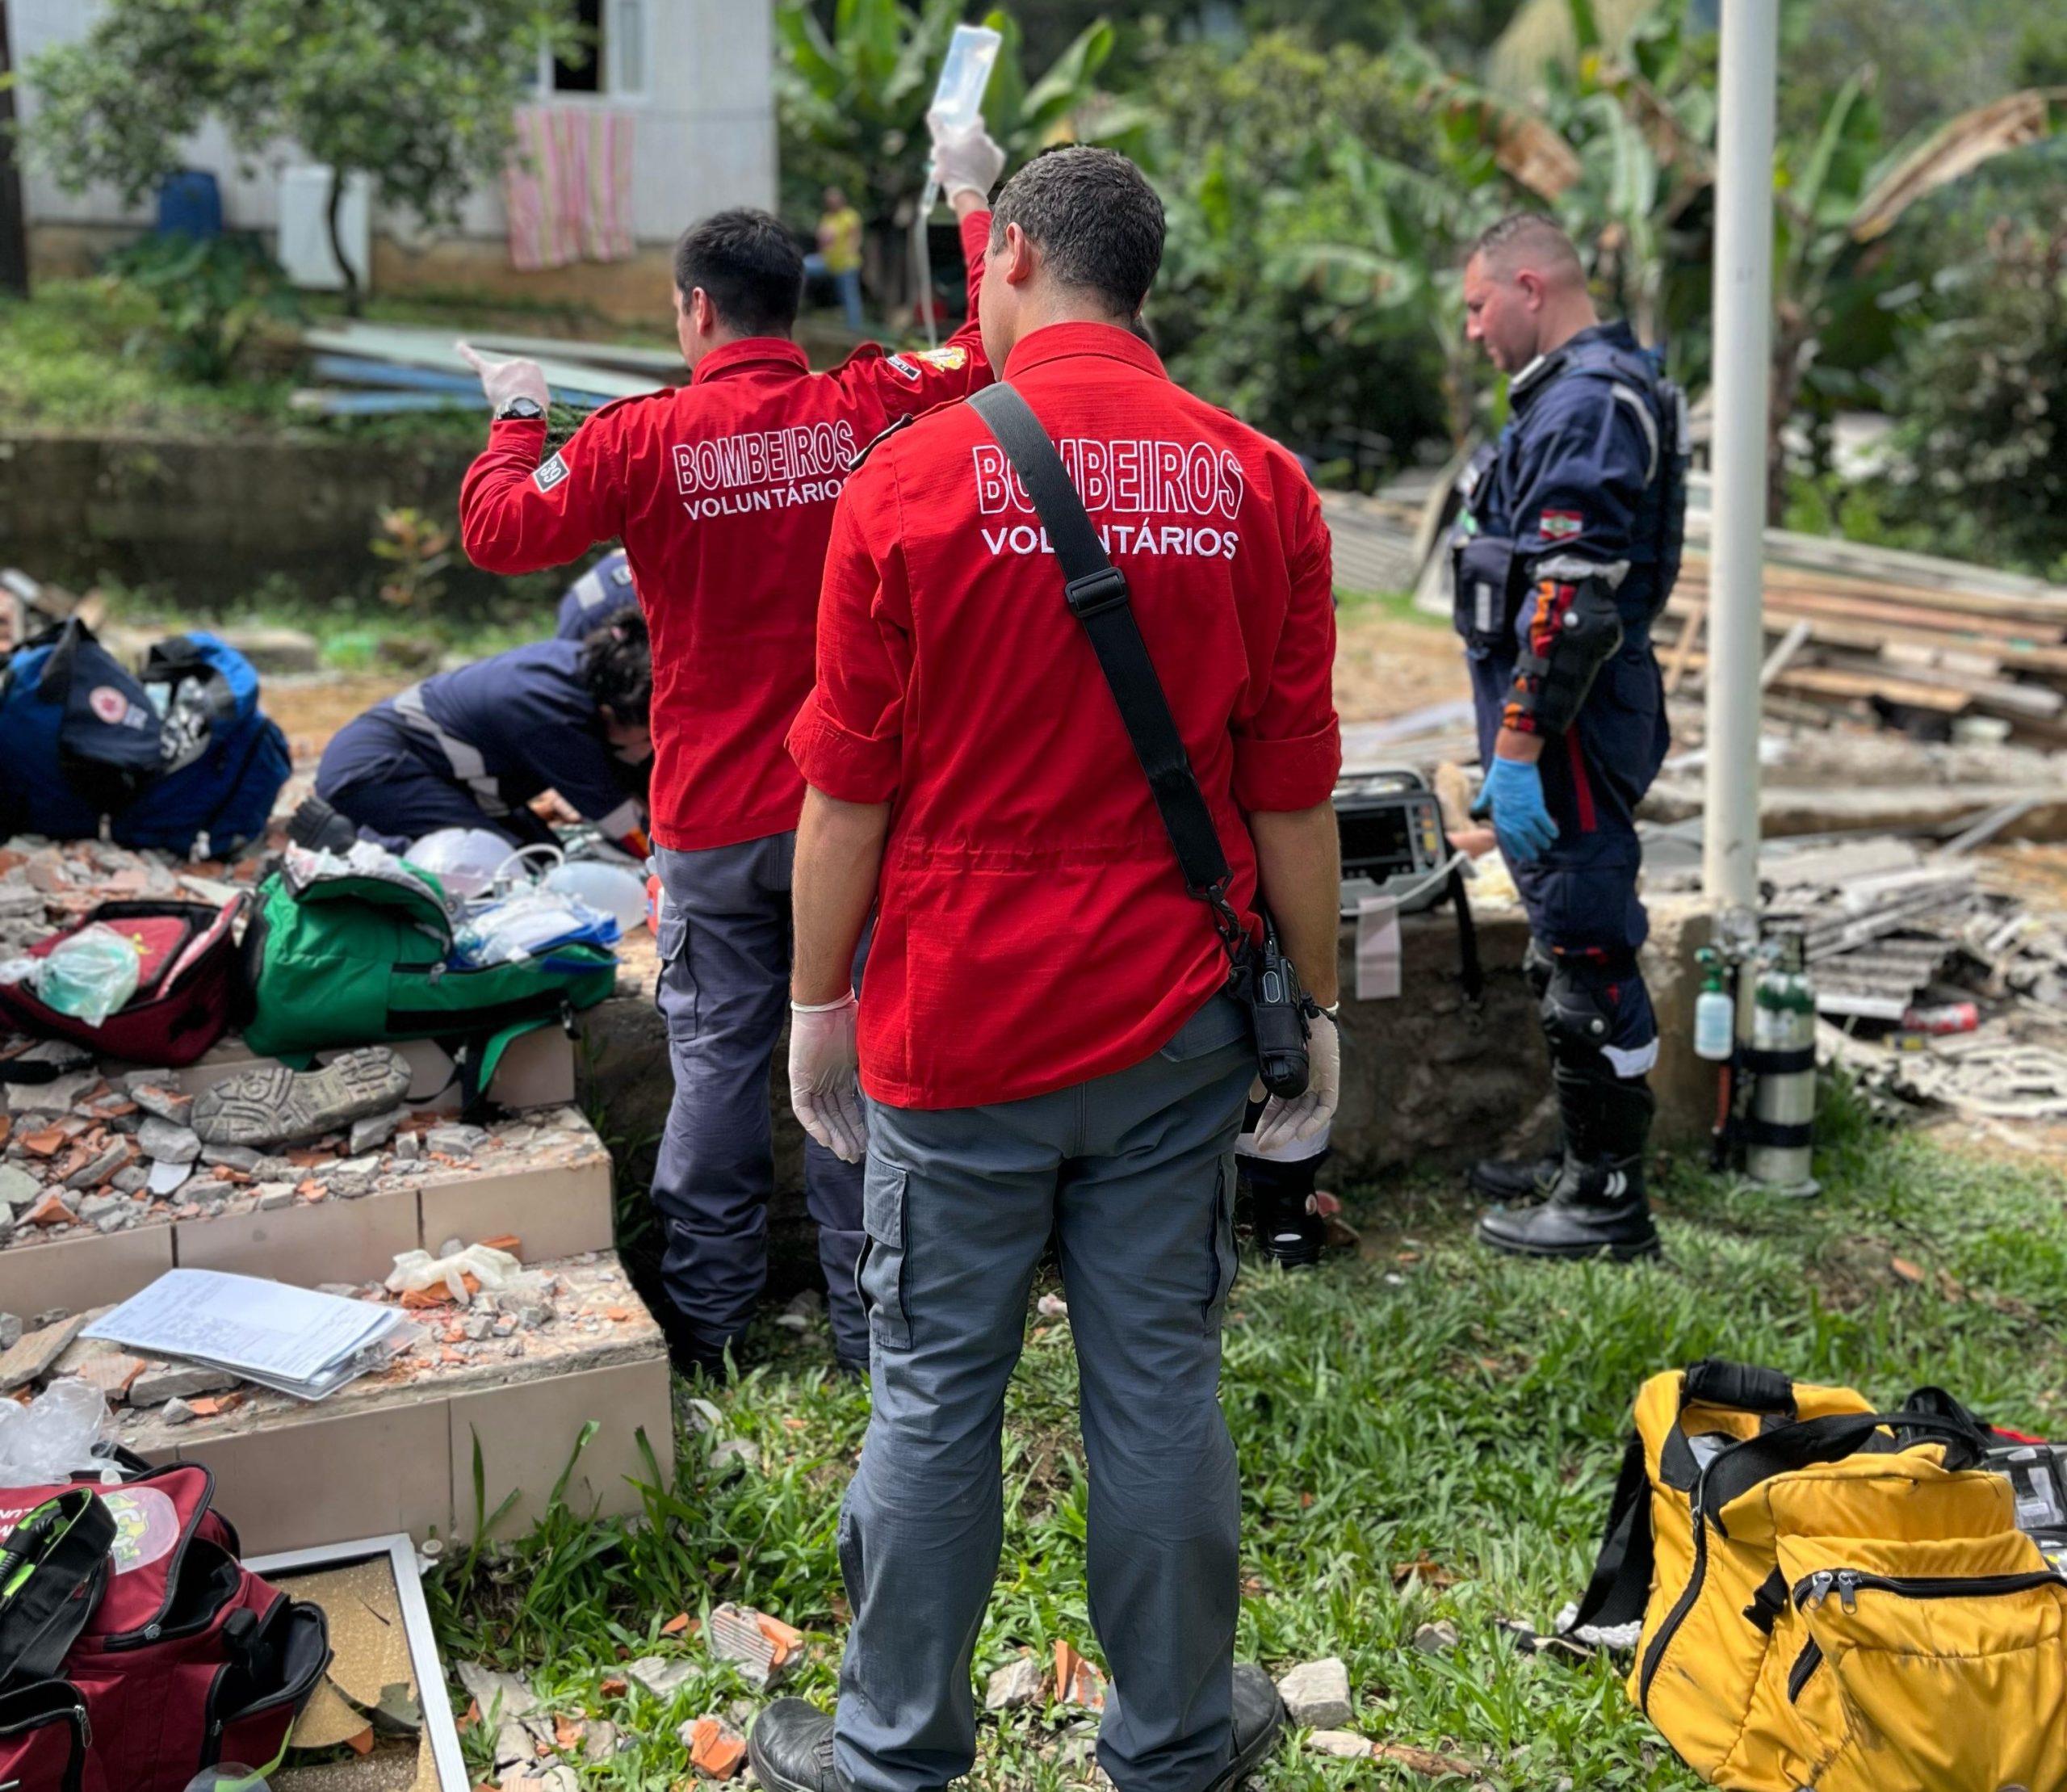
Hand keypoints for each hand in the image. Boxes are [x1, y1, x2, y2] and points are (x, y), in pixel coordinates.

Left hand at [456, 341, 548, 414]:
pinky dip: (467, 353)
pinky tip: (460, 345)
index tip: (527, 402)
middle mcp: (516, 362)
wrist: (524, 408)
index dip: (524, 394)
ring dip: (503, 395)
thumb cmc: (535, 406)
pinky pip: (476, 360)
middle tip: (518, 403)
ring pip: (499, 383)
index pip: (524, 380)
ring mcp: (502, 367)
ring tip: (509, 402)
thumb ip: (529, 389)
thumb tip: (518, 393)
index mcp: (531, 366)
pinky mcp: (489, 373)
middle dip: (512, 393)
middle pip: (511, 380)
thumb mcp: (540, 396)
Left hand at [789, 992, 865, 1163]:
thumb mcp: (869, 1053)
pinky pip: (805, 1110)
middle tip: (857, 1158)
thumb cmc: (853, 1019)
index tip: (870, 1144)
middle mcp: (827, 1080)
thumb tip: (900, 1094)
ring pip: (823, 1117)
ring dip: (834, 1136)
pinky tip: (827, 1140)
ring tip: (846, 1155)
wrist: (828, 1003)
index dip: (858, 1127)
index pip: (850, 1107)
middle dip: (847, 1137)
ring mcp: (812, 1080)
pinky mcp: (799, 1079)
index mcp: (842, 1074)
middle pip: (837, 1116)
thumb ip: (877, 1074)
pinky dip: (816, 1125)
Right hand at [928, 114, 1005, 202]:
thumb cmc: (952, 168)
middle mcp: (988, 142)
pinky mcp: (996, 169)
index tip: (963, 128)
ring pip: (984, 149)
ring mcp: (994, 156)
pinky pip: (991, 160)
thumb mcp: (940, 145)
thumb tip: (932, 112)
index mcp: (976, 134)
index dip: (969, 122)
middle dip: (968, 141)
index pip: (976, 120)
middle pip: (978, 137)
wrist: (966, 194)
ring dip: (976, 152)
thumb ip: (937, 126)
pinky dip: (984, 162)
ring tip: (964, 163)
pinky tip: (975, 167)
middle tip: (957, 151)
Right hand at [1252, 1009, 1338, 1152]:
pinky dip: (1314, 1122)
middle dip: (1277, 1132)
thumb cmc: (1288, 1035)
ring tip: (1277, 1142)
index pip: (1278, 1111)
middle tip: (1264, 1147)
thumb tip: (1255, 1102)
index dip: (1267, 1125)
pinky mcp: (1331, 1085)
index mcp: (1289, 1084)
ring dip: (1291, 1130)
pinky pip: (1325, 1109)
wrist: (1305, 1014)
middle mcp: (1304, 1088)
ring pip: (1305, 1116)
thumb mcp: (1270, 1061)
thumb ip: (1263, 1082)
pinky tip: (1301, 1133)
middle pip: (1291, 1117)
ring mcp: (1318, 1087)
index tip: (1257, 1139)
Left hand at [1471, 755, 1558, 865]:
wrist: (1512, 763)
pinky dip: (1549, 829)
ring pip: (1533, 833)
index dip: (1513, 846)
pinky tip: (1554, 834)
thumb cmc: (1500, 774)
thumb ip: (1483, 801)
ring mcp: (1523, 813)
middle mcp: (1511, 817)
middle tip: (1534, 857)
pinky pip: (1544, 822)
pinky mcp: (1534, 806)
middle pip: (1520, 839)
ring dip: (1541, 841)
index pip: (1505, 836)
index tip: (1518, 855)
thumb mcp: (1488, 789)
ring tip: (1546, 846)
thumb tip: (1474, 808)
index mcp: (1500, 814)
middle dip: (1527, 849)